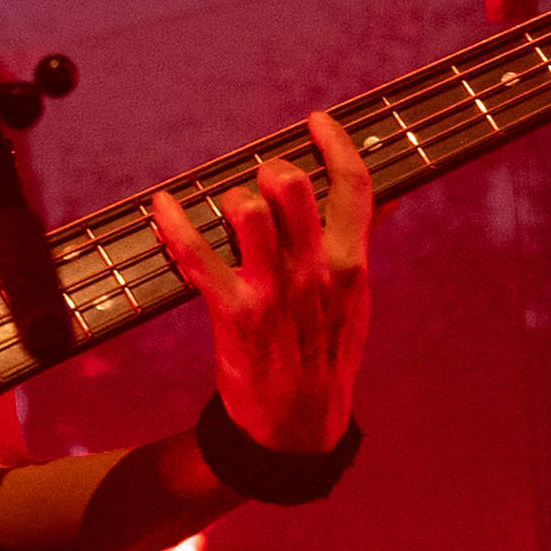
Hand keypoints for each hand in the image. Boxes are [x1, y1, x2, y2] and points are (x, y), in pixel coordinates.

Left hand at [150, 109, 371, 456]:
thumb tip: (388, 193)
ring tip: (231, 210)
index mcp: (351, 266)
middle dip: (272, 170)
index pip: (354, 188)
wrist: (298, 427)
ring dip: (232, 199)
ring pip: (247, 212)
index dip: (336, 145)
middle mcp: (316, 273)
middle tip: (262, 179)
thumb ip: (364, 239)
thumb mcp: (357, 298)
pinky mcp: (233, 312)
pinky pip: (196, 254)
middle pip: (292, 188)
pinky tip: (162, 205)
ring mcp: (273, 292)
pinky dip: (173, 224)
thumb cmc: (326, 353)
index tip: (318, 123)